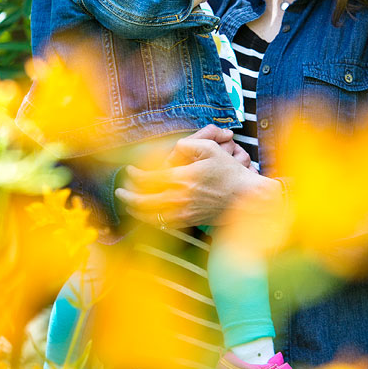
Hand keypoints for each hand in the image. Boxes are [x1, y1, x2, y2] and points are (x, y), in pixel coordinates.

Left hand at [115, 125, 268, 227]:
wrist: (247, 199)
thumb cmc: (230, 173)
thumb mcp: (210, 149)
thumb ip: (188, 145)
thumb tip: (173, 149)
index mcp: (183, 178)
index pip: (149, 179)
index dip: (135, 176)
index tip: (129, 171)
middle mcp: (180, 197)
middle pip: (144, 201)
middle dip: (128, 196)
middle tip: (120, 191)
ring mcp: (184, 212)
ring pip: (151, 216)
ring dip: (136, 210)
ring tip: (129, 204)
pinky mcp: (190, 221)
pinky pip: (164, 223)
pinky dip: (151, 220)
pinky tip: (147, 214)